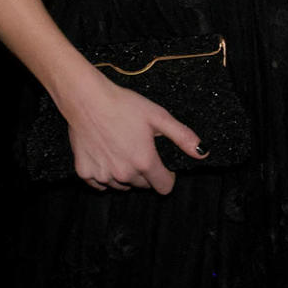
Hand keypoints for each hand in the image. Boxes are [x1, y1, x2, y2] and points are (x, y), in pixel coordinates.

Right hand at [66, 79, 205, 194]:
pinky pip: (100, 183)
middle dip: (146, 172)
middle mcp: (124, 174)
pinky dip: (105, 174)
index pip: (164, 187)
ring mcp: (103, 176)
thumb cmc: (124, 105)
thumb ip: (182, 136)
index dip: (168, 176)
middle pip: (143, 185)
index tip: (164, 165)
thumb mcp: (158, 116)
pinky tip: (106, 154)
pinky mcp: (85, 173)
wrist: (88, 100)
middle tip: (140, 148)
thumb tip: (202, 152)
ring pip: (121, 185)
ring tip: (123, 148)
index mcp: (144, 162)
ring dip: (125, 173)